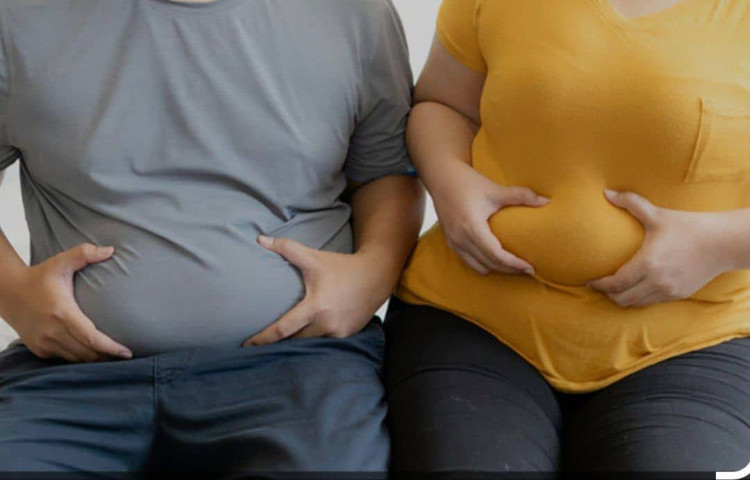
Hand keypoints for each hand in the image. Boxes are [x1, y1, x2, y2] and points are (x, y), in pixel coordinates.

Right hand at [1, 244, 132, 361]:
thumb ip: (84, 253)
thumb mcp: (60, 262)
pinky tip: (94, 355)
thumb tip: (111, 250)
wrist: (8, 292)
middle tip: (127, 357)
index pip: (91, 338)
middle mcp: (52, 332)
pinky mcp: (40, 349)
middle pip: (87, 353)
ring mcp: (44, 343)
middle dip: (108, 357)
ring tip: (115, 358)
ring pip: (76, 359)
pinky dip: (80, 358)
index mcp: (62, 313)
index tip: (127, 352)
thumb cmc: (39, 276)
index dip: (110, 348)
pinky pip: (65, 358)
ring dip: (96, 360)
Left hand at [243, 236, 390, 345]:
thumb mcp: (314, 257)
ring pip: (310, 343)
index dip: (263, 339)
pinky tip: (305, 338)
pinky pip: (325, 342)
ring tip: (279, 345)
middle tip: (259, 347)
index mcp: (315, 307)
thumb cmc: (341, 267)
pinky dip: (314, 339)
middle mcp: (327, 324)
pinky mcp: (347, 335)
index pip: (283, 329)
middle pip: (294, 341)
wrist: (376, 276)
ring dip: (296, 343)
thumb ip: (286, 249)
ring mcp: (338, 333)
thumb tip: (260, 240)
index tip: (246, 345)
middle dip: (278, 344)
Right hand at [432, 163, 548, 274]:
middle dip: (510, 269)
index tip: (530, 267)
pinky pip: (470, 261)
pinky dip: (485, 263)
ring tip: (515, 265)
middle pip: (489, 264)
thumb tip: (546, 202)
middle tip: (529, 269)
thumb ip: (521, 196)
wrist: (441, 177)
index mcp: (471, 227)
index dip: (514, 264)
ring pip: (479, 267)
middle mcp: (460, 239)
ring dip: (497, 269)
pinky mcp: (451, 242)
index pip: (496, 255)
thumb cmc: (468, 182)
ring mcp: (453, 242)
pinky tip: (498, 258)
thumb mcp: (495, 189)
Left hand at [588, 190, 730, 307]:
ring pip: (637, 304)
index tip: (590, 281)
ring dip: (623, 298)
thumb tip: (606, 192)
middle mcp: (656, 282)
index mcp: (648, 264)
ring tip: (615, 289)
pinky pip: (652, 302)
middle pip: (623, 299)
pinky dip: (640, 298)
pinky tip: (636, 289)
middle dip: (608, 294)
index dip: (599, 285)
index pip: (615, 283)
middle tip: (601, 286)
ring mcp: (668, 291)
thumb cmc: (687, 227)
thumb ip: (631, 203)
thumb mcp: (657, 214)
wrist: (722, 243)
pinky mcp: (678, 295)